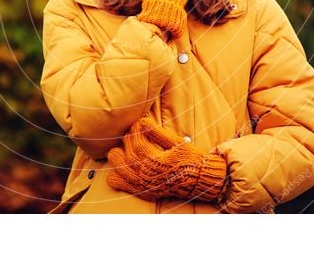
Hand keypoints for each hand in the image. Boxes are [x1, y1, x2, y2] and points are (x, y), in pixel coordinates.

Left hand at [106, 115, 228, 202]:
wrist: (200, 180)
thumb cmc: (190, 159)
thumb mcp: (177, 143)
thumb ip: (159, 133)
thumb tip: (143, 121)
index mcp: (157, 162)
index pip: (138, 144)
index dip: (135, 131)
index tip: (137, 123)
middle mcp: (149, 176)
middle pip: (128, 157)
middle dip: (126, 143)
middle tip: (130, 134)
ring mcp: (147, 186)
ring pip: (123, 172)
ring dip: (117, 160)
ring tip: (117, 150)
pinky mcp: (147, 192)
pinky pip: (127, 188)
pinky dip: (117, 181)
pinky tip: (113, 174)